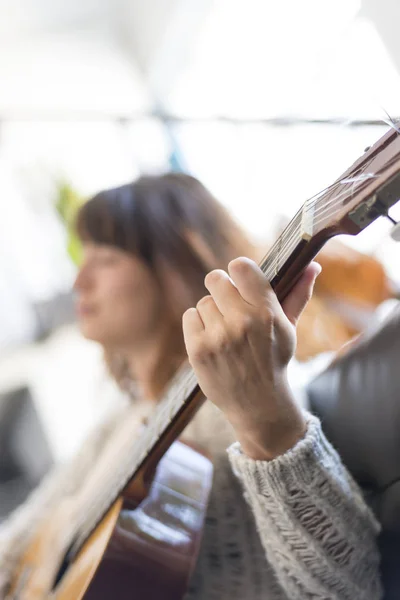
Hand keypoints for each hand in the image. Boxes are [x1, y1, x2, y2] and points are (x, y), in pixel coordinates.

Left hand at [183, 258, 320, 459]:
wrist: (258, 404)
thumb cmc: (273, 360)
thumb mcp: (289, 328)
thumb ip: (298, 294)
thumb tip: (312, 264)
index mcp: (266, 311)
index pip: (240, 267)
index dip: (238, 271)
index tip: (240, 282)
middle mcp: (242, 321)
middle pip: (215, 279)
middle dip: (221, 290)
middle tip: (229, 307)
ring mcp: (218, 336)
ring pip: (203, 301)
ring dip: (211, 313)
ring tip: (224, 332)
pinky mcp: (198, 349)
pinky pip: (189, 316)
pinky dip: (197, 326)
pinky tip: (211, 340)